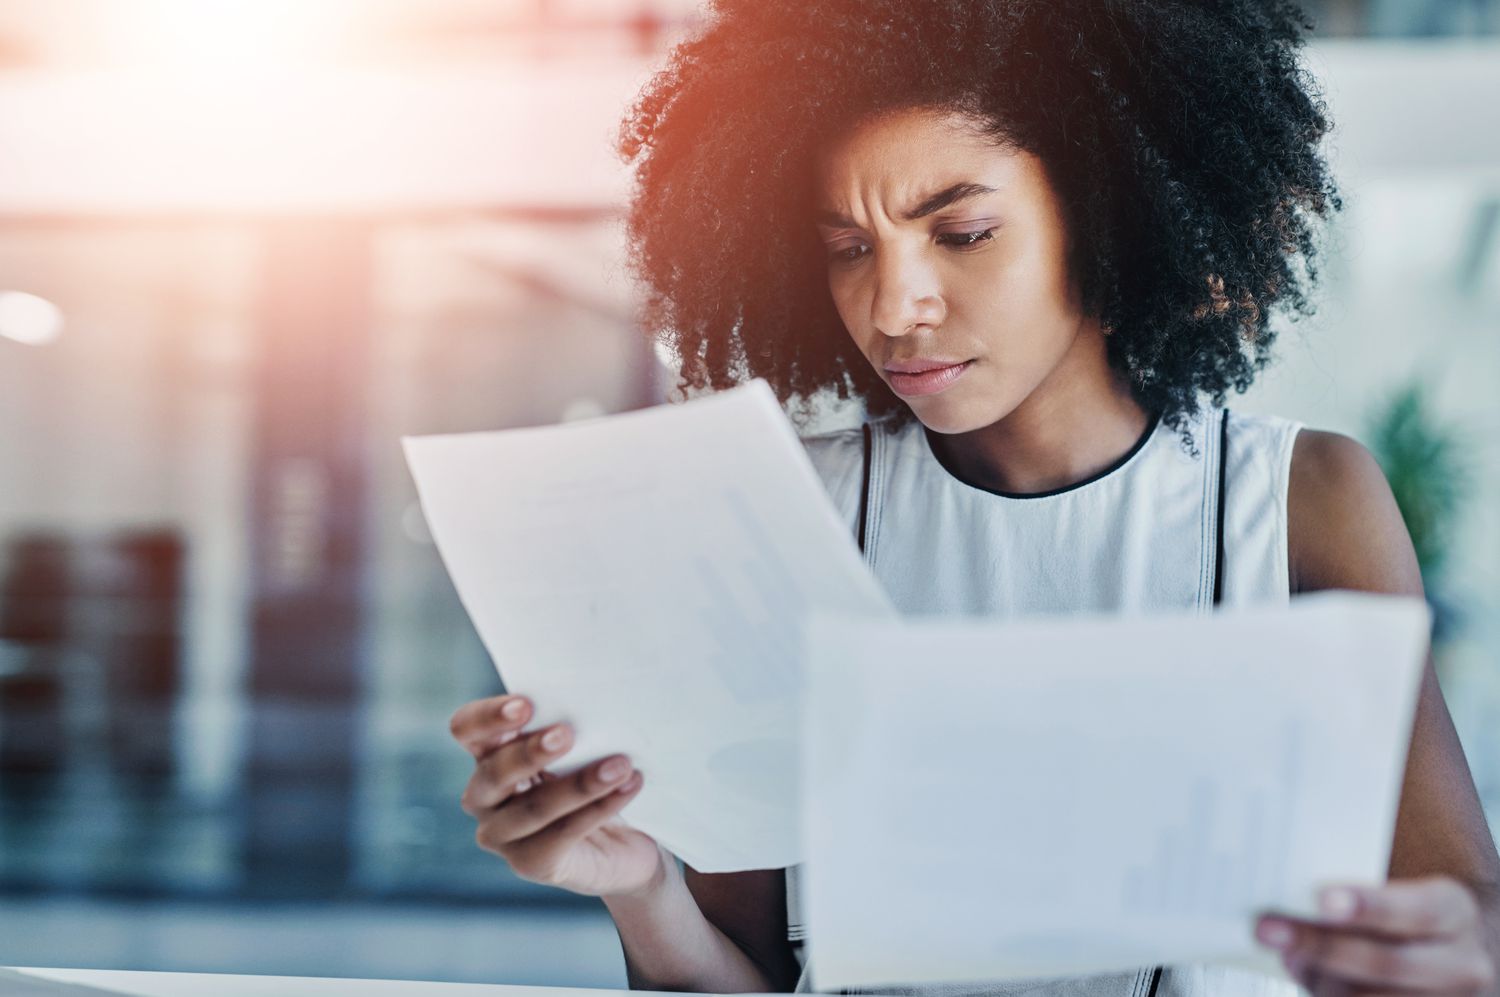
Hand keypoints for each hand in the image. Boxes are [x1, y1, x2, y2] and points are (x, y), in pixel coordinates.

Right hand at [449, 694, 663, 897]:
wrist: (625, 840)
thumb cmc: (593, 776)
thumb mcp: (580, 746)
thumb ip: (569, 725)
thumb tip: (593, 697)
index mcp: (486, 754)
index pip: (467, 729)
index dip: (489, 716)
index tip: (526, 705)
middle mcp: (483, 796)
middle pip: (493, 772)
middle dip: (530, 752)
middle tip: (567, 734)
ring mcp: (502, 836)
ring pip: (534, 808)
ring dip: (580, 784)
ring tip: (620, 765)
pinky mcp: (530, 864)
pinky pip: (563, 834)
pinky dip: (599, 808)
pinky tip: (629, 786)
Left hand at [1255, 877, 1495, 994]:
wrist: (1449, 956)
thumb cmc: (1405, 917)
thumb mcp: (1400, 894)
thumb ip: (1354, 899)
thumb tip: (1288, 906)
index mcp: (1454, 912)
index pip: (1417, 909)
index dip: (1369, 906)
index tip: (1321, 900)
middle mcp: (1463, 965)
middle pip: (1387, 962)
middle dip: (1321, 946)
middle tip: (1267, 929)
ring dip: (1319, 980)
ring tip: (1289, 958)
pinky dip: (1327, 995)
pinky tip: (1306, 976)